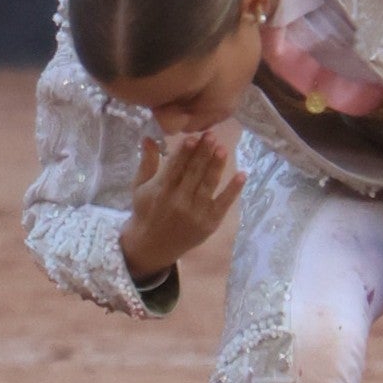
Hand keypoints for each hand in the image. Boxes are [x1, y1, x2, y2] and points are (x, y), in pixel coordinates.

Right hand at [119, 133, 245, 279]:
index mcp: (161, 190)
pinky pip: (223, 203)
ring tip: (223, 149)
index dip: (185, 152)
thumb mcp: (140, 186)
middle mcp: (178, 201)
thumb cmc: (147, 211)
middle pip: (193, 173)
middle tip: (212, 136)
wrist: (153, 246)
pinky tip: (242, 175)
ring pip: (208, 185)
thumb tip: (149, 137)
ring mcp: (195, 213)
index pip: (174, 167)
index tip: (194, 137)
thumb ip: (147, 162)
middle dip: (203, 153)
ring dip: (217, 166)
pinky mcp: (209, 222)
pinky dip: (233, 190)